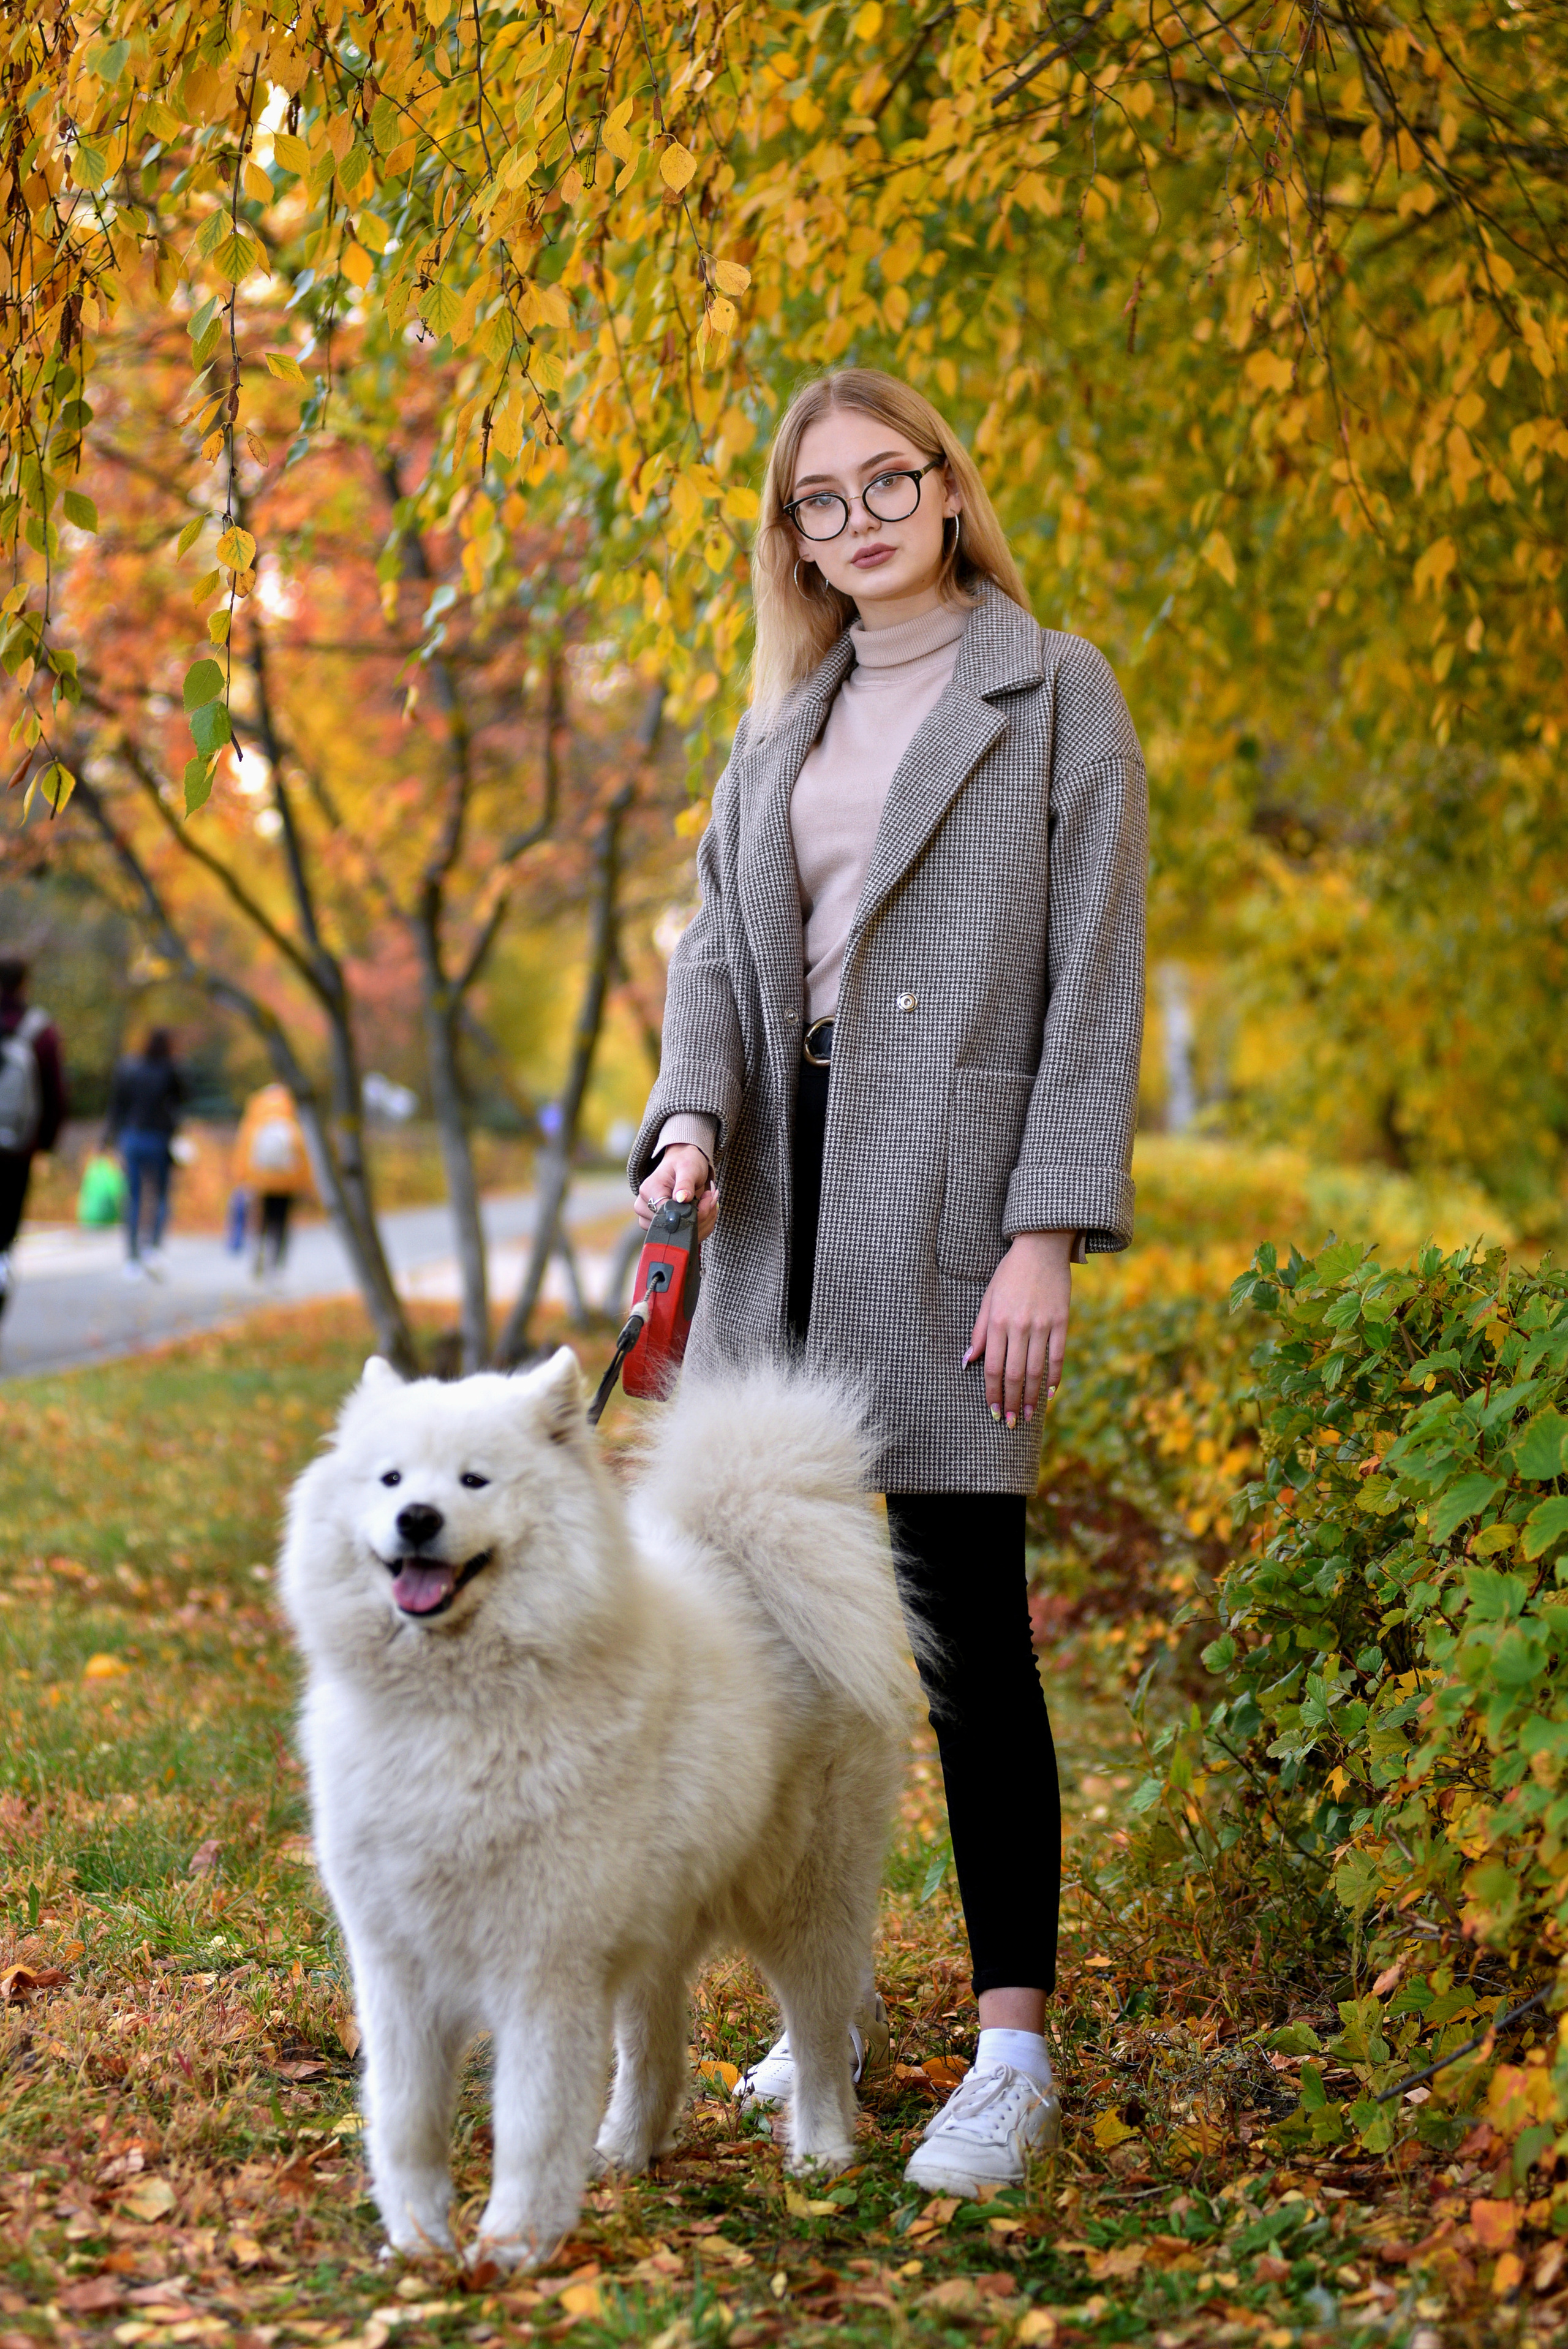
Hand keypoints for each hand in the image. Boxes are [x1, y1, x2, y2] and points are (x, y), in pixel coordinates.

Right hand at [636, 1143, 717, 1238]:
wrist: (683, 1164)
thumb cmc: (685, 1163)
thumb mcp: (688, 1168)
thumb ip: (685, 1183)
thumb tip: (682, 1199)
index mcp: (649, 1191)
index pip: (668, 1214)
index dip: (691, 1212)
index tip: (706, 1199)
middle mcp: (644, 1208)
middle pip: (674, 1227)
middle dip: (700, 1217)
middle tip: (710, 1198)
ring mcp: (650, 1220)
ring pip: (679, 1235)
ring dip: (702, 1224)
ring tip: (707, 1203)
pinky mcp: (661, 1227)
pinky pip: (682, 1237)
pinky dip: (699, 1228)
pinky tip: (705, 1213)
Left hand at [965, 1230, 1073, 1426]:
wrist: (1041, 1247)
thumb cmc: (1009, 1273)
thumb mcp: (988, 1297)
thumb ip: (979, 1331)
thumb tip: (968, 1361)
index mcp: (997, 1321)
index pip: (991, 1367)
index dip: (991, 1393)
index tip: (993, 1410)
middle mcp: (1019, 1326)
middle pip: (1014, 1374)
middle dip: (1011, 1402)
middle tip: (1011, 1423)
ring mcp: (1042, 1325)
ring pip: (1036, 1370)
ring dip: (1031, 1397)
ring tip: (1029, 1416)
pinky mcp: (1061, 1321)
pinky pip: (1058, 1356)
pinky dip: (1055, 1378)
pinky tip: (1051, 1394)